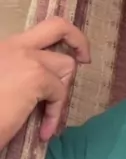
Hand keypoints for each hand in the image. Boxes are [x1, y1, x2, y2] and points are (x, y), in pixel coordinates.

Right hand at [0, 17, 89, 149]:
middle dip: (78, 39)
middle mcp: (14, 45)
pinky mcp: (35, 77)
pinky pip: (60, 93)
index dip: (58, 40)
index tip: (69, 53)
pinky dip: (55, 114)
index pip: (39, 31)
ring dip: (61, 91)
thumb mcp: (2, 83)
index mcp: (4, 46)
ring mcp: (26, 58)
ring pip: (66, 65)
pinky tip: (43, 132)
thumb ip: (17, 73)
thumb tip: (45, 81)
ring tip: (46, 113)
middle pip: (58, 26)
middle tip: (84, 58)